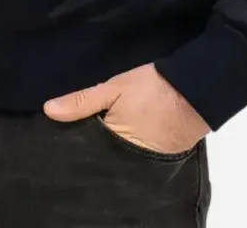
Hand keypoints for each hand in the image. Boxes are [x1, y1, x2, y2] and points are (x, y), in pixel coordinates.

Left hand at [43, 63, 209, 153]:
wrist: (198, 89)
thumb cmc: (153, 88)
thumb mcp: (113, 88)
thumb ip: (82, 101)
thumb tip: (48, 110)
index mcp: (114, 146)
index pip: (85, 149)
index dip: (72, 139)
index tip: (55, 132)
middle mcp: (129, 159)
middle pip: (101, 153)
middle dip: (89, 142)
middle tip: (72, 127)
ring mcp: (146, 157)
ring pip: (117, 152)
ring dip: (108, 141)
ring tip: (91, 127)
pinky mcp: (161, 152)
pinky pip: (135, 149)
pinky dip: (126, 141)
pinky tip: (117, 128)